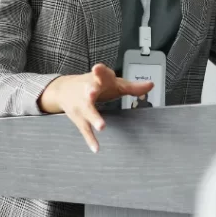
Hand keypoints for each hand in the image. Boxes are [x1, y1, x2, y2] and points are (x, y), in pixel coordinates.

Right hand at [38, 63, 153, 151]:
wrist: (64, 89)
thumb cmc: (96, 85)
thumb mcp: (113, 83)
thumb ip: (132, 86)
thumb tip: (151, 85)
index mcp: (99, 79)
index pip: (100, 73)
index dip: (100, 71)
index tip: (97, 68)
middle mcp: (87, 90)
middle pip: (89, 90)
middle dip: (90, 91)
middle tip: (92, 92)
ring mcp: (81, 105)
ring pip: (87, 111)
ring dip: (93, 118)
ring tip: (101, 126)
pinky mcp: (78, 118)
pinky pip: (85, 129)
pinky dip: (91, 139)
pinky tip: (96, 148)